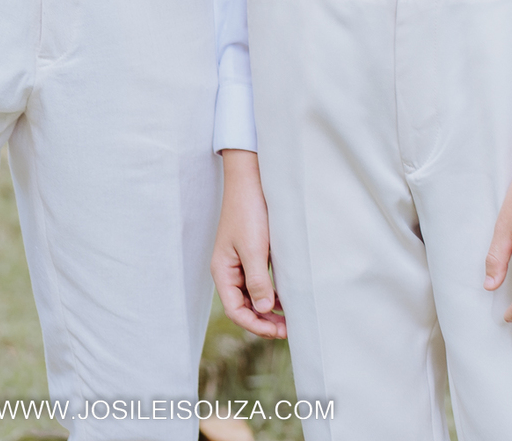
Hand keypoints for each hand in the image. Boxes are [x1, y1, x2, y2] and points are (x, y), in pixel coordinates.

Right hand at [212, 150, 286, 339]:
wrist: (251, 179)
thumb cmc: (248, 211)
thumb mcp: (254, 248)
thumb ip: (257, 281)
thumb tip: (264, 310)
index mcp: (222, 271)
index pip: (235, 310)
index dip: (255, 325)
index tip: (278, 332)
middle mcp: (229, 270)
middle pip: (243, 307)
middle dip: (263, 321)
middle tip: (288, 329)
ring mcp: (240, 263)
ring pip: (252, 296)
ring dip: (268, 310)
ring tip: (289, 319)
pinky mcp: (252, 254)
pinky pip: (259, 282)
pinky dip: (271, 294)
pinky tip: (285, 299)